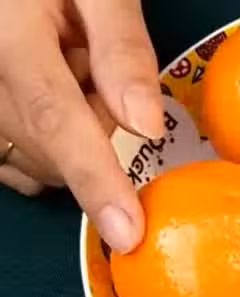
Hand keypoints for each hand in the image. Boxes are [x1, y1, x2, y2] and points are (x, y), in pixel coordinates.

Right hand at [0, 0, 162, 252]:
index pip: (58, 123)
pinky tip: (57, 88)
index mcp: (10, 39)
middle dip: (96, 126)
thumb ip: (121, 48)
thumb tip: (146, 127)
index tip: (126, 234)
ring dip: (75, 129)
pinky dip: (53, 139)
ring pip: (37, 153)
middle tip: (94, 60)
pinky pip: (18, 152)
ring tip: (71, 62)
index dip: (96, 183)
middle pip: (52, 144)